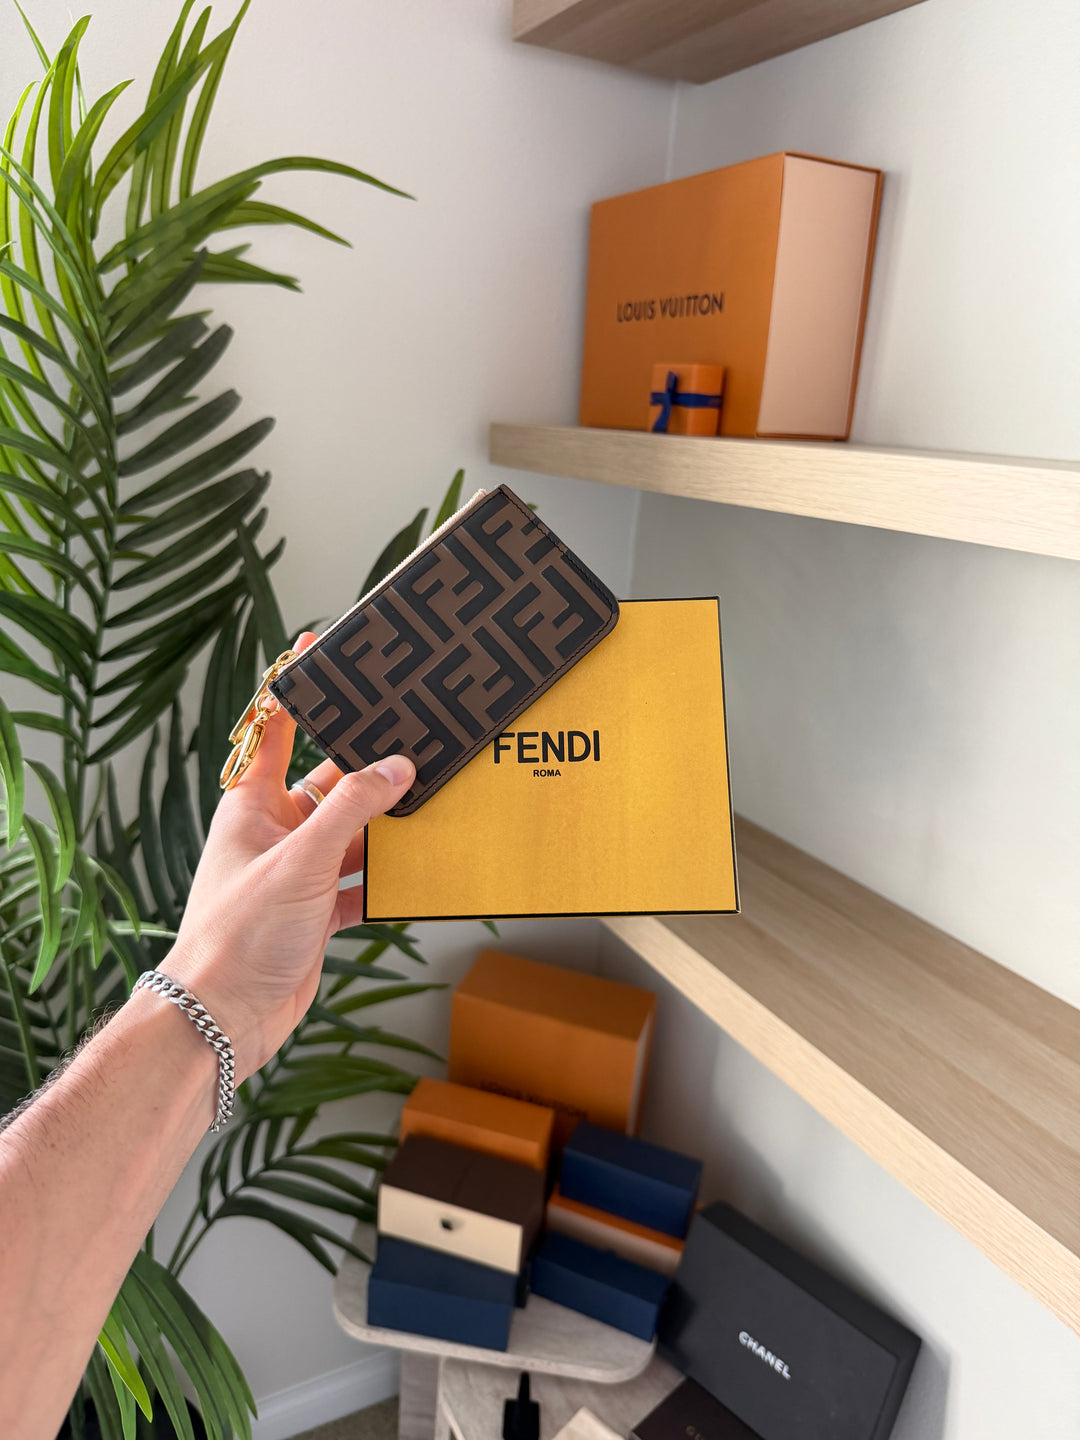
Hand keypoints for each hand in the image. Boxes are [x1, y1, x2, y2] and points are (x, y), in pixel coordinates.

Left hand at [164, 632, 414, 1079]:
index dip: (296, 691)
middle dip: (369, 770)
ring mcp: (296, 876)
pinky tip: (413, 874)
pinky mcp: (314, 915)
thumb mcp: (302, 859)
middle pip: (329, 786)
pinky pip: (358, 885)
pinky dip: (384, 880)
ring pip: (350, 837)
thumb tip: (396, 767)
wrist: (222, 1019)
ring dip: (383, 830)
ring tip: (428, 808)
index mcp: (253, 807)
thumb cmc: (238, 935)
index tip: (318, 650)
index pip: (277, 732)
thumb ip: (351, 809)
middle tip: (413, 742)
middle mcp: (274, 834)